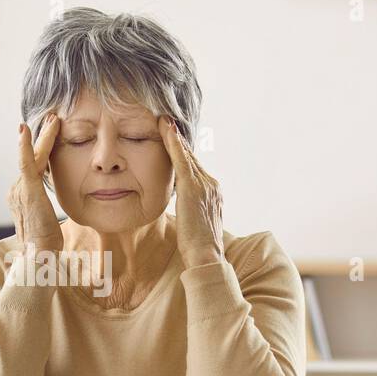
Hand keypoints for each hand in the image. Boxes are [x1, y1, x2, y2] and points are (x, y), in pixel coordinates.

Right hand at [7, 114, 63, 253]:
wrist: (38, 255)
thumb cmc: (46, 244)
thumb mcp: (48, 220)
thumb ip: (48, 208)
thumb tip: (55, 208)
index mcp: (23, 195)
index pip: (36, 167)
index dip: (43, 150)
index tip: (52, 133)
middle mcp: (17, 189)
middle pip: (34, 158)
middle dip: (43, 137)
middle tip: (54, 117)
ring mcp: (20, 188)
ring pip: (34, 157)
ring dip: (45, 137)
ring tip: (54, 119)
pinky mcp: (27, 190)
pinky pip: (26, 164)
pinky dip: (24, 146)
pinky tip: (24, 129)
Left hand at [159, 117, 222, 267]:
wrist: (206, 255)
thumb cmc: (197, 246)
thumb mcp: (193, 222)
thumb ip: (188, 208)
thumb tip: (179, 205)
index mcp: (213, 191)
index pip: (194, 167)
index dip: (182, 151)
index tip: (171, 137)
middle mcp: (212, 184)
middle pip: (191, 158)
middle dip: (177, 139)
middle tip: (165, 119)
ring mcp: (205, 185)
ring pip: (186, 156)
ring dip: (173, 136)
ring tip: (163, 120)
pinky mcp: (194, 188)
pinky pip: (181, 161)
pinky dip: (174, 144)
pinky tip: (166, 130)